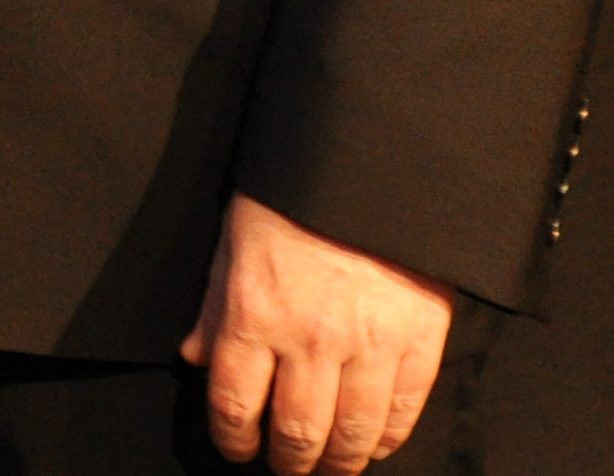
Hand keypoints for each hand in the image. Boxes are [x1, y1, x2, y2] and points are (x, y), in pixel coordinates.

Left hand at [183, 190, 455, 471]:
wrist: (367, 167)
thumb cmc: (289, 201)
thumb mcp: (233, 243)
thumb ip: (213, 308)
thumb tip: (195, 358)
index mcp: (252, 314)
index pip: (233, 403)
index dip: (234, 438)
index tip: (238, 449)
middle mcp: (307, 338)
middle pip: (295, 431)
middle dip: (288, 460)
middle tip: (287, 465)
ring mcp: (367, 345)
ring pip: (350, 434)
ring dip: (338, 462)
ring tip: (329, 465)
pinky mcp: (418, 342)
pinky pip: (402, 411)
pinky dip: (386, 438)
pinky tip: (373, 444)